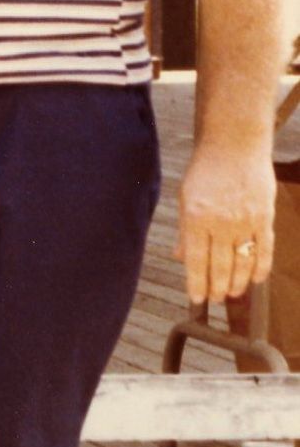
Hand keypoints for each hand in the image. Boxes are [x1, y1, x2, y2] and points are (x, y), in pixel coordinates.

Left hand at [177, 141, 275, 306]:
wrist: (235, 146)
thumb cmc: (205, 171)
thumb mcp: (185, 198)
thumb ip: (185, 230)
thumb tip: (181, 258)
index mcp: (196, 217)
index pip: (196, 259)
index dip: (196, 282)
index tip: (196, 299)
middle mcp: (222, 222)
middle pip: (221, 265)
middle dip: (217, 287)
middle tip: (215, 300)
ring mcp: (246, 221)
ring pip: (244, 261)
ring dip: (238, 282)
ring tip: (232, 294)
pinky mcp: (265, 217)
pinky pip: (265, 249)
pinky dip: (261, 267)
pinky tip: (257, 280)